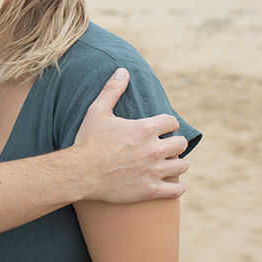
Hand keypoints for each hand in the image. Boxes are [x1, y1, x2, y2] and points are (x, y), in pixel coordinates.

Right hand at [73, 68, 189, 202]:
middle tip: (168, 145)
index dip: (168, 123)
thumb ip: (112, 90)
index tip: (164, 127)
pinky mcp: (150, 190)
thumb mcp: (97, 111)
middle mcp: (154, 149)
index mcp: (145, 128)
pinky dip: (179, 187)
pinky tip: (178, 185)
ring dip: (179, 163)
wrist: (80, 173)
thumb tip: (123, 71)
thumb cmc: (88, 141)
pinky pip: (176, 190)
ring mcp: (154, 171)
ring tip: (174, 163)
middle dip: (175, 143)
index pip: (171, 122)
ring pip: (182, 165)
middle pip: (180, 143)